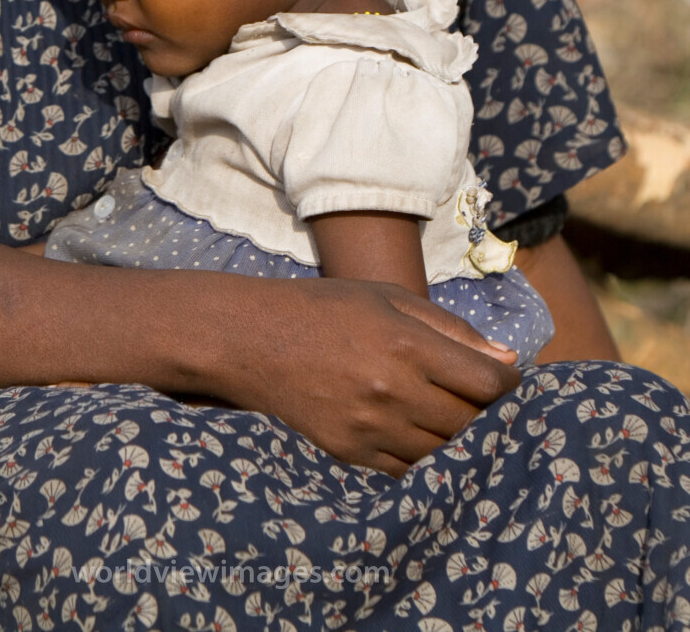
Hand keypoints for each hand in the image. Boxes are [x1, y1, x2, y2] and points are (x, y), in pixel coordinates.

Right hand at [213, 278, 520, 476]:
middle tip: (482, 402)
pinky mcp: (352, 453)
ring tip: (452, 418)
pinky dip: (424, 457)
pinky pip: (410, 469)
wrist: (256, 340)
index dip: (509, 385)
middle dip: (487, 414)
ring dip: (458, 439)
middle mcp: (394, 390)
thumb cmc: (328, 308)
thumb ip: (450, 328)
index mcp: (407, 343)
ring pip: (444, 452)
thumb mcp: (389, 297)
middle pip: (471, 423)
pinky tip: (418, 433)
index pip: (488, 383)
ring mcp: (372, 428)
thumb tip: (506, 361)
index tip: (507, 382)